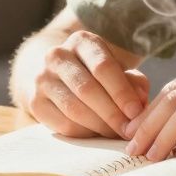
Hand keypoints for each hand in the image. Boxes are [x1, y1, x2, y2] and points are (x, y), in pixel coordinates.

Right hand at [27, 30, 150, 138]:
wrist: (54, 73)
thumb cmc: (94, 72)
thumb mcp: (116, 68)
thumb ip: (133, 82)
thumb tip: (140, 104)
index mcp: (81, 41)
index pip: (103, 66)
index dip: (121, 92)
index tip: (136, 112)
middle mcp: (57, 55)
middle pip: (87, 89)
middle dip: (112, 113)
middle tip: (129, 130)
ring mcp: (42, 78)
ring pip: (74, 109)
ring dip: (99, 126)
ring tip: (116, 133)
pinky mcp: (35, 102)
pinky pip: (63, 124)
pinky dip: (85, 133)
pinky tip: (97, 134)